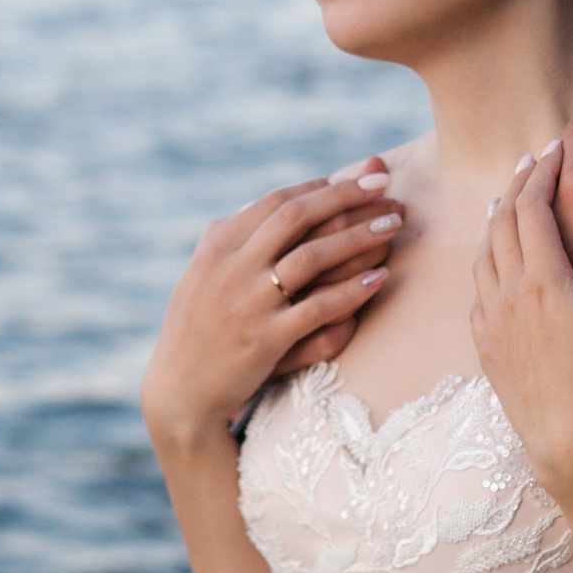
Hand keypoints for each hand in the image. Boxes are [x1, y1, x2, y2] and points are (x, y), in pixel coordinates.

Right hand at [141, 172, 403, 452]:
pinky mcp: (265, 339)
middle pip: (297, 216)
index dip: (323, 186)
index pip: (276, 200)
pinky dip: (352, 291)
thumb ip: (232, 239)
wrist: (179, 392)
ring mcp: (248, 302)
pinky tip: (378, 278)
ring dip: (359, 235)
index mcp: (217, 245)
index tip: (359, 179)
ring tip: (393, 224)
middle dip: (347, 195)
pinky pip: (318, 308)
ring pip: (312, 256)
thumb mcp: (203, 275)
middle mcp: (231, 267)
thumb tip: (264, 203)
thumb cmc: (197, 331)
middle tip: (387, 186)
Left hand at [471, 141, 572, 507]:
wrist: (568, 440)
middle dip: (519, 183)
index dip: (544, 171)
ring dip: (497, 217)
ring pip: (484, 251)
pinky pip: (478, 287)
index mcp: (543, 278)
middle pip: (503, 220)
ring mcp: (491, 318)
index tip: (557, 149)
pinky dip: (486, 258)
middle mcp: (507, 292)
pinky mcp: (485, 342)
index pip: (535, 205)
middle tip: (533, 159)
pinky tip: (495, 259)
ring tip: (509, 197)